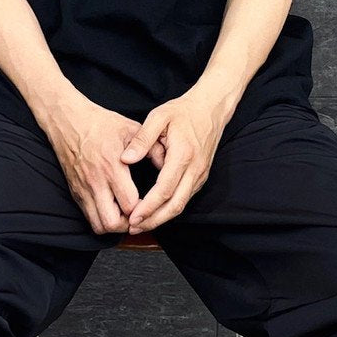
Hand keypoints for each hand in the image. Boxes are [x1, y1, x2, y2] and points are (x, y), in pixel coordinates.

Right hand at [43, 97, 166, 234]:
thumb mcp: (131, 129)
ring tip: (126, 215)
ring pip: (98, 225)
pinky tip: (112, 208)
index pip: (129, 204)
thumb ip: (152, 147)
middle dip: (129, 224)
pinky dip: (101, 219)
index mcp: (111, 167)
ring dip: (114, 225)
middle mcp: (96, 182)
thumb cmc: (100, 124)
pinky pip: (88, 216)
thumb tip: (168, 163)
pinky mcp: (76, 192)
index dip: (144, 209)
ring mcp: (83, 189)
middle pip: (112, 223)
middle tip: (138, 215)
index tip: (150, 202)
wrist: (68, 121)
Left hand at [118, 92, 228, 232]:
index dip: (148, 206)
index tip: (132, 216)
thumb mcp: (159, 117)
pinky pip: (184, 198)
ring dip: (161, 218)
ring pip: (181, 205)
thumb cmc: (183, 111)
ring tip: (140, 224)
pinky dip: (169, 210)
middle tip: (133, 228)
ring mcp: (200, 175)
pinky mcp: (200, 177)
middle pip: (174, 205)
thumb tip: (126, 159)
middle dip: (153, 220)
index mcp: (183, 156)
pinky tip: (154, 213)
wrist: (211, 109)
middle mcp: (195, 170)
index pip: (164, 190)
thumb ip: (142, 139)